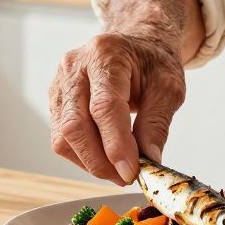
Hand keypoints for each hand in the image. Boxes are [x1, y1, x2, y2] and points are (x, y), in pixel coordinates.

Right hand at [48, 32, 186, 184]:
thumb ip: (158, 123)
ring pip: (63, 137)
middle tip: (127, 177)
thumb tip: (149, 160)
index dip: (115, 144)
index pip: (104, 106)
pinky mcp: (56, 101)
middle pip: (76, 125)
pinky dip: (83, 155)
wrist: (135, 47)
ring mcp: (59, 83)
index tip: (130, 172)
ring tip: (119, 168)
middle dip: (101, 161)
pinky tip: (105, 156)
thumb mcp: (169, 87)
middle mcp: (74, 66)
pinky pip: (61, 139)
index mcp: (105, 54)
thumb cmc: (152, 63)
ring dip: (91, 162)